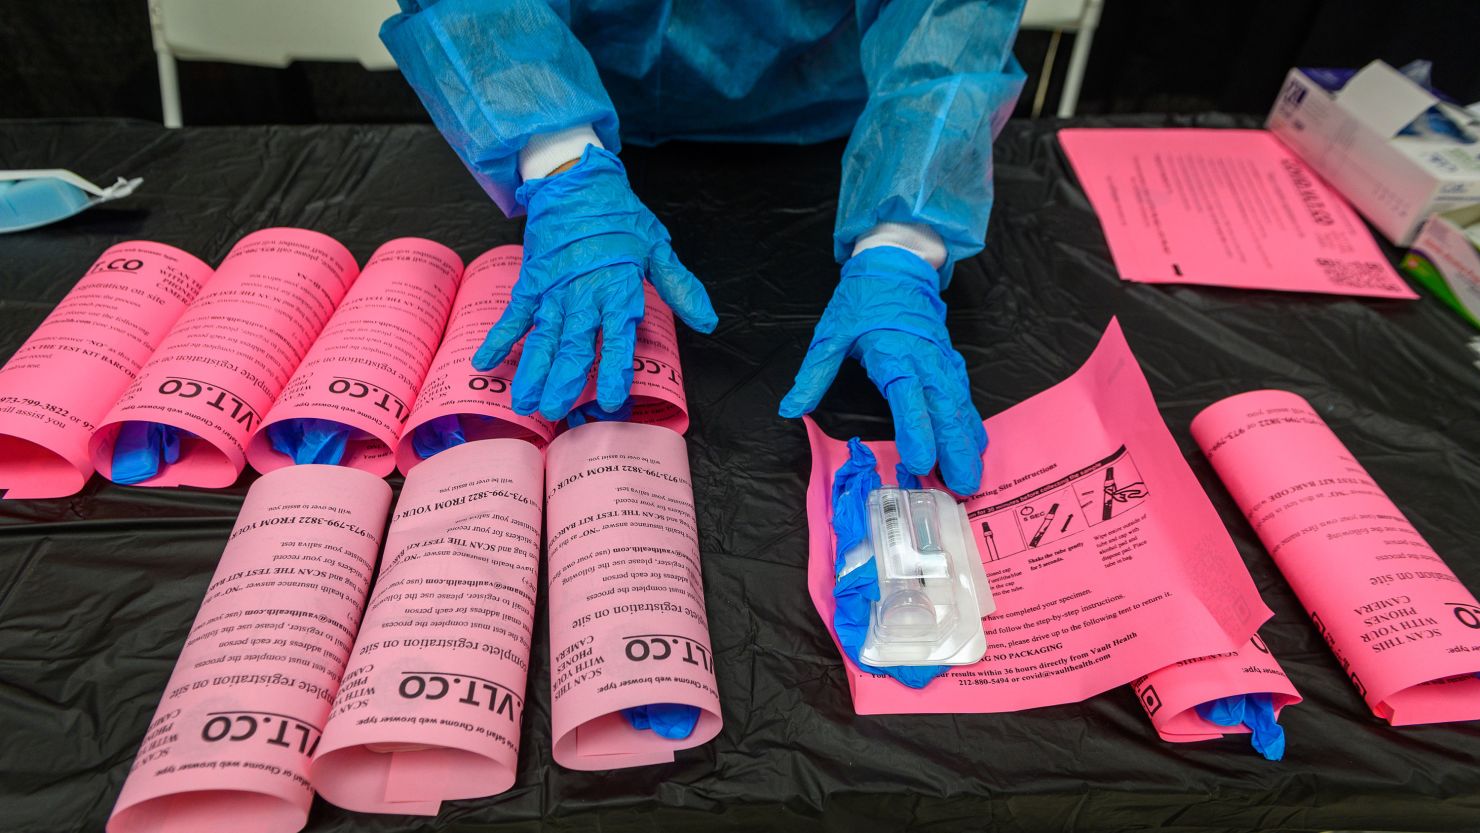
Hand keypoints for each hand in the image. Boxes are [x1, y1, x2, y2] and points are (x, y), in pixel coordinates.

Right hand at [473, 146, 716, 419]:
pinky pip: (513, 314)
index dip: (612, 369)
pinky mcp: (532, 282)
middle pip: (572, 345)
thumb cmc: (619, 216)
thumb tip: (708, 321)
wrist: (577, 181)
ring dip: (532, 371)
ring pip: (542, 337)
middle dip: (563, 381)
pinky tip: (485, 362)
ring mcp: (553, 290)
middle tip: (556, 412)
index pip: (616, 337)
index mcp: (617, 288)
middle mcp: (582, 294)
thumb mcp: (657, 247)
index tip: (609, 399)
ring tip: (525, 403)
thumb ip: (679, 287)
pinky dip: (499, 337)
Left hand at [779, 246, 985, 494]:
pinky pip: (963, 394)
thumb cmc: (862, 300)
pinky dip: (971, 420)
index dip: (917, 429)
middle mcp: (924, 360)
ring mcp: (940, 361)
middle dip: (953, 448)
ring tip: (972, 474)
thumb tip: (791, 409)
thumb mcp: (831, 333)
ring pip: (958, 404)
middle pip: (943, 407)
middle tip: (961, 484)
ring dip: (966, 440)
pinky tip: (976, 443)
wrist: (895, 266)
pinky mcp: (948, 361)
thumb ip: (814, 374)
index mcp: (893, 353)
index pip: (907, 396)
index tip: (921, 462)